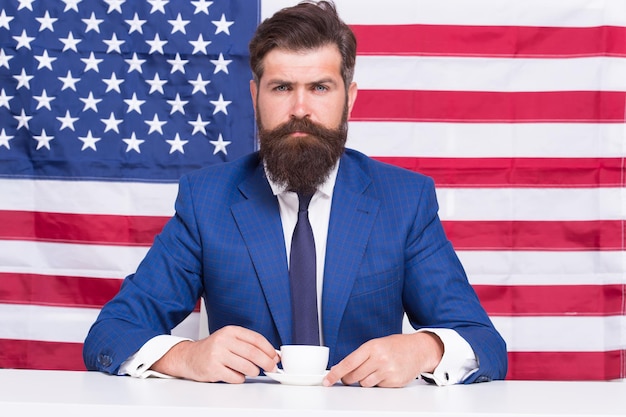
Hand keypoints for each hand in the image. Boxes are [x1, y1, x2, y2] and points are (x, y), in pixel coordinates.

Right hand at [151, 325, 279, 382]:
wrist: (189, 357)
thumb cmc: (213, 349)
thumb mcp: (230, 339)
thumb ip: (248, 344)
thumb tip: (272, 354)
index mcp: (231, 331)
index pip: (256, 339)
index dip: (269, 349)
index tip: (275, 357)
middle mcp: (224, 341)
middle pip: (253, 353)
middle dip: (267, 362)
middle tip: (272, 368)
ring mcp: (217, 355)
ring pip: (246, 367)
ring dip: (254, 372)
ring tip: (252, 371)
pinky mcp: (213, 369)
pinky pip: (236, 378)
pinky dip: (240, 379)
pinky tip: (236, 374)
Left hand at [322, 332, 443, 387]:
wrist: (418, 349)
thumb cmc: (396, 346)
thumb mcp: (375, 345)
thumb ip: (359, 356)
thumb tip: (340, 369)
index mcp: (372, 347)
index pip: (348, 363)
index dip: (335, 373)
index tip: (327, 380)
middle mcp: (379, 359)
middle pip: (353, 376)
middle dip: (349, 378)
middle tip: (351, 375)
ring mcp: (387, 371)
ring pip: (364, 384)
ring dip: (364, 381)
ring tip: (373, 370)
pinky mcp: (394, 382)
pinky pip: (377, 388)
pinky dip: (377, 383)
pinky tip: (384, 374)